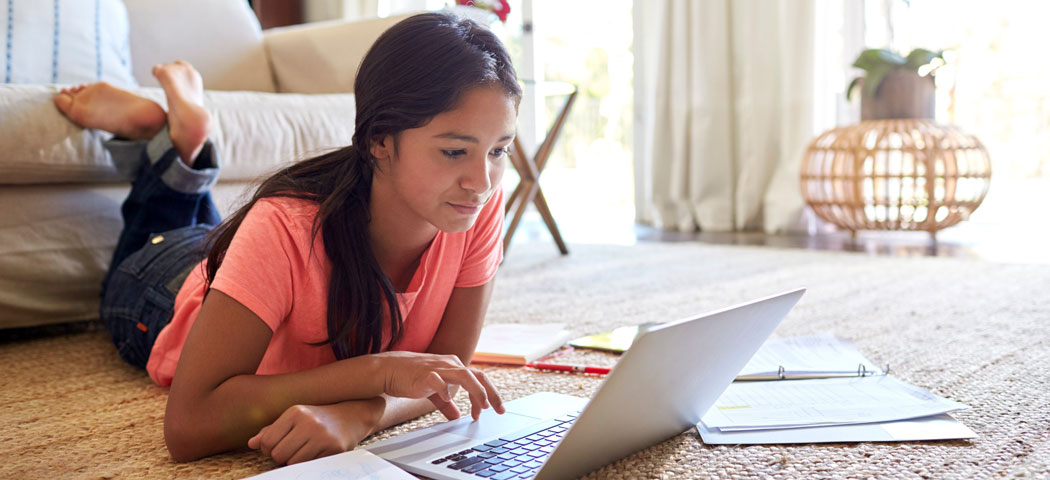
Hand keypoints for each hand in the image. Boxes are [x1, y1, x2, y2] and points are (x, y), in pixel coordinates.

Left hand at [247, 399, 382, 464]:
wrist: (352, 416)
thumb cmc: (318, 418)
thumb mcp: (294, 418)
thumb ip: (271, 430)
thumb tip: (252, 443)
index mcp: (295, 412)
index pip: (268, 441)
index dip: (268, 449)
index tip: (277, 446)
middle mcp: (308, 422)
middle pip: (279, 454)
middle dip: (281, 457)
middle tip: (290, 450)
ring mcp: (322, 436)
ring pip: (293, 462)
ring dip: (294, 461)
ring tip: (303, 451)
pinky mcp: (334, 449)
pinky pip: (309, 465)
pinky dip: (308, 463)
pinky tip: (315, 453)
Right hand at [372, 351, 503, 420]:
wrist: (389, 370)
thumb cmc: (412, 378)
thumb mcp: (434, 392)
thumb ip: (446, 404)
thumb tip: (456, 417)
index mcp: (455, 366)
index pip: (479, 378)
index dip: (488, 395)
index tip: (490, 411)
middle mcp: (450, 364)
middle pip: (479, 376)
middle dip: (491, 393)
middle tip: (499, 410)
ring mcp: (438, 368)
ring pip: (465, 375)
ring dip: (477, 391)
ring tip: (482, 407)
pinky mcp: (425, 374)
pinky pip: (439, 381)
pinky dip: (446, 390)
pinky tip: (448, 400)